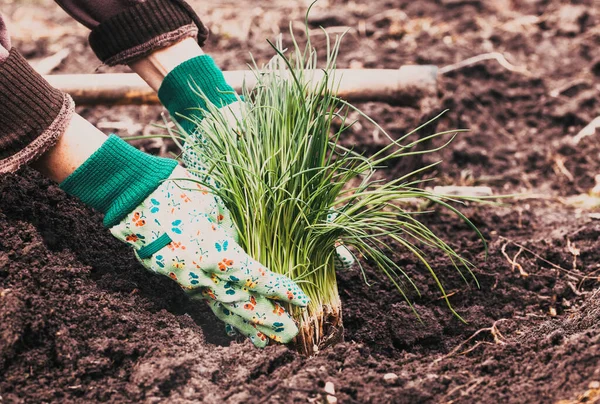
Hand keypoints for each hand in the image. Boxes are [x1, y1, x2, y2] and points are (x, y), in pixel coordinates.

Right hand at [110, 166, 308, 346]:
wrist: (137, 195)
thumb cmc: (184, 192)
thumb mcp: (220, 208)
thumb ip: (237, 235)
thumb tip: (259, 251)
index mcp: (215, 252)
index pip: (255, 278)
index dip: (280, 291)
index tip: (302, 300)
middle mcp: (201, 273)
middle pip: (241, 303)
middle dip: (267, 320)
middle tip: (291, 334)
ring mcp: (187, 280)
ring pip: (221, 308)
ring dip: (245, 326)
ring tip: (265, 343)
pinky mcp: (178, 279)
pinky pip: (205, 301)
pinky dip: (222, 314)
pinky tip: (233, 327)